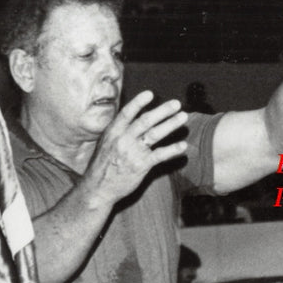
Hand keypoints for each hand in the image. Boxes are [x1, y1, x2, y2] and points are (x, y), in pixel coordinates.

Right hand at [84, 91, 189, 205]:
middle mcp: (123, 140)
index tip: (151, 94)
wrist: (98, 188)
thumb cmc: (103, 164)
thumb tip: (132, 116)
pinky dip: (173, 150)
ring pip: (155, 134)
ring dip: (171, 124)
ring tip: (183, 117)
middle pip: (145, 121)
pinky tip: (183, 146)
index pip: (127, 113)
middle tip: (176, 104)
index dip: (139, 102)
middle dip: (163, 111)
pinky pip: (160, 155)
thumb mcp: (105, 143)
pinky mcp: (141, 166)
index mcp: (113, 132)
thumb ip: (118, 130)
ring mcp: (133, 152)